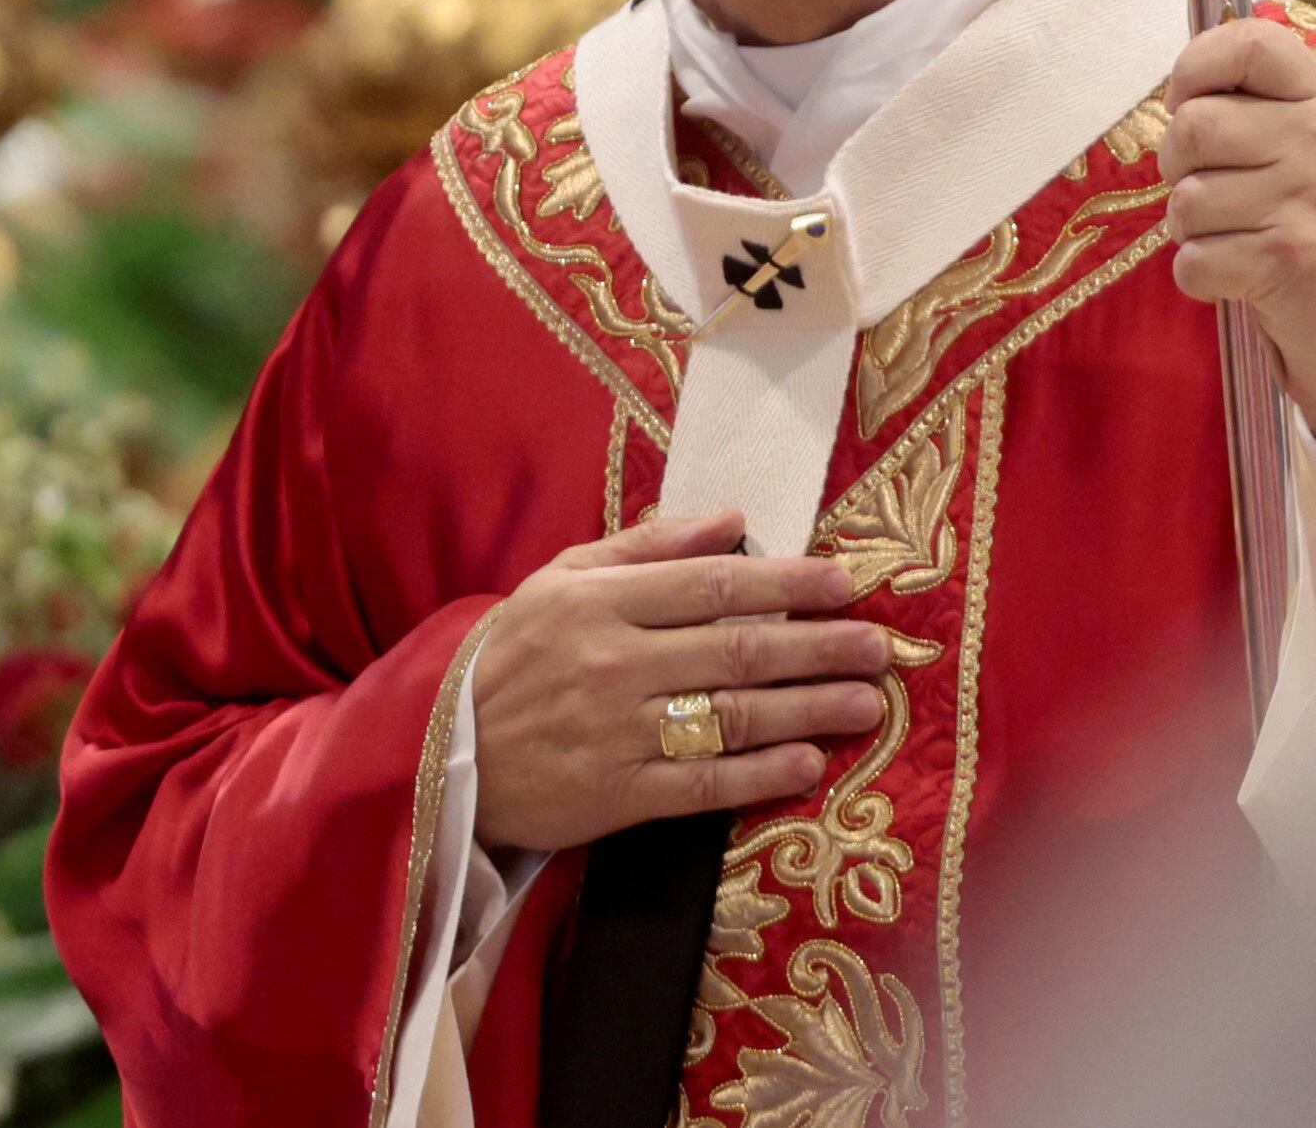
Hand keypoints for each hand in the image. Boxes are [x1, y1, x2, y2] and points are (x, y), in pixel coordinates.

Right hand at [468, 509, 890, 851]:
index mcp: (602, 604)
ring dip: (809, 710)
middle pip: (738, 652)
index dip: (788, 585)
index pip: (716, 586)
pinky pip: (701, 786)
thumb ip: (648, 547)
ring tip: (866, 703)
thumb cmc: (510, 656)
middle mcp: (615, 665)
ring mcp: (616, 734)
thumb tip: (732, 518)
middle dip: (819, 648)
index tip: (846, 584)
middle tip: (880, 647)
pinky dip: (758, 776)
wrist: (435, 753)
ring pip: (730, 719)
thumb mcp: (562, 579)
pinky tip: (808, 764)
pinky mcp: (613, 797)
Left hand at [1162, 16, 1315, 483]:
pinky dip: (1201, 276)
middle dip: (1179, 169)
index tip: (1189, 103)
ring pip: (1185, 199)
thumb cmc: (1303, 224)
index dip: (1195, 68)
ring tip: (1235, 237)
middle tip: (1214, 193)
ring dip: (1191, 231)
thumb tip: (1176, 82)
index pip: (1248, 41)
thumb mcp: (1295, 145)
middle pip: (1193, 126)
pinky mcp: (1292, 259)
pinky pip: (1192, 260)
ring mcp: (1314, 197)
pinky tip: (1240, 276)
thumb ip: (1247, 102)